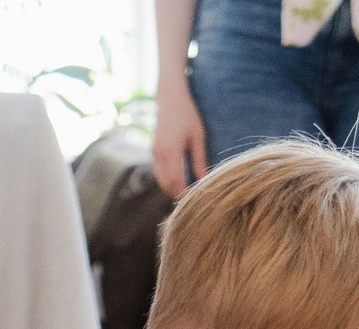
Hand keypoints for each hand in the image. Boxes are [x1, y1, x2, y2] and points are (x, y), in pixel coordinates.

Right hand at [152, 80, 208, 197]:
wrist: (170, 98)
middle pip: (167, 184)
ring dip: (173, 188)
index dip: (185, 193)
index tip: (196, 200)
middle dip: (178, 194)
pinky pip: (160, 172)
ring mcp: (154, 153)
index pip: (176, 181)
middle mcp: (159, 154)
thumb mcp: (198, 137)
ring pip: (161, 180)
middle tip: (193, 199)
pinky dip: (168, 179)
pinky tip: (181, 179)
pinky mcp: (154, 152)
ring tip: (188, 191)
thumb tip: (204, 180)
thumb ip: (200, 160)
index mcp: (170, 151)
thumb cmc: (188, 115)